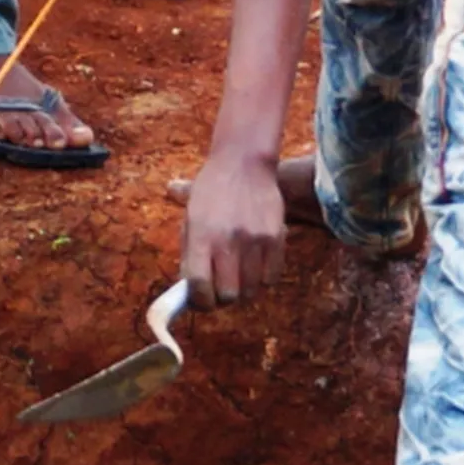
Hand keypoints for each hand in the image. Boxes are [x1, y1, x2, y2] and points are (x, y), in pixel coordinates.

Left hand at [181, 146, 286, 308]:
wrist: (244, 162)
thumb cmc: (211, 191)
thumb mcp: (190, 216)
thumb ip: (189, 254)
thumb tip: (187, 291)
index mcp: (201, 234)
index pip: (198, 285)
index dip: (199, 301)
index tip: (200, 301)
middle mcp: (228, 240)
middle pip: (228, 295)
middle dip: (221, 299)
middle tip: (219, 291)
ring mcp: (255, 240)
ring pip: (251, 290)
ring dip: (243, 290)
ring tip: (237, 276)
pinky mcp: (276, 238)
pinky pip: (270, 278)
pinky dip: (262, 279)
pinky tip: (254, 266)